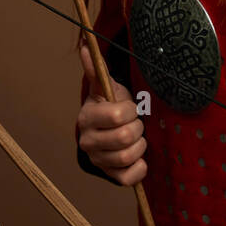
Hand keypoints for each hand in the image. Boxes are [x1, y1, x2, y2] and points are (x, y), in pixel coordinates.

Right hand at [76, 43, 146, 185]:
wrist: (109, 132)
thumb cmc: (111, 107)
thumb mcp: (106, 88)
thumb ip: (98, 70)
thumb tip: (86, 46)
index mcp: (86, 118)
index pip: (117, 115)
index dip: (131, 110)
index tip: (130, 108)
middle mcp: (87, 142)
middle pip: (124, 138)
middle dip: (138, 128)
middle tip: (137, 123)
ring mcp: (98, 161)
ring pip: (127, 157)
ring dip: (140, 146)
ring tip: (137, 138)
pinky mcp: (110, 176)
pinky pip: (129, 179)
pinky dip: (140, 168)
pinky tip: (139, 158)